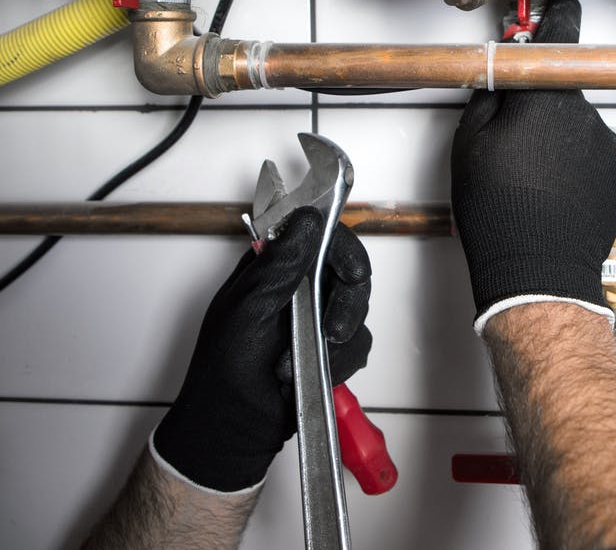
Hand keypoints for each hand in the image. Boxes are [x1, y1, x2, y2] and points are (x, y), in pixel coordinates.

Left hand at [152, 206, 371, 492]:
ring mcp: (317, 318)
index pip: (321, 237)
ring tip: (299, 362)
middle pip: (349, 273)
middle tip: (332, 331)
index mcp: (274, 266)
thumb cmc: (224, 369)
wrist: (233, 428)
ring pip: (358, 311)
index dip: (343, 249)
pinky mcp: (331, 348)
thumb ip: (280, 263)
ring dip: (336, 341)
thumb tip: (308, 220)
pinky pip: (358, 345)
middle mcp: (300, 287)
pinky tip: (313, 373)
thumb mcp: (248, 308)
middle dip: (346, 305)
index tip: (352, 272)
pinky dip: (340, 363)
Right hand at [451, 0, 615, 333]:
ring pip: (579, 124)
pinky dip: (578, 163)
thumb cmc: (500, 214)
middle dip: (542, 104)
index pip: (560, 33)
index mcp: (546, 99)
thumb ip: (488, 94)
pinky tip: (555, 188)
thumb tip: (498, 72)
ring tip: (534, 176)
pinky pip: (595, 153)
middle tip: (516, 138)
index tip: (559, 9)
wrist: (537, 269)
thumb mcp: (469, 145)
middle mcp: (585, 115)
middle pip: (563, 89)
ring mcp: (607, 145)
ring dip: (560, 138)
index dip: (557, 16)